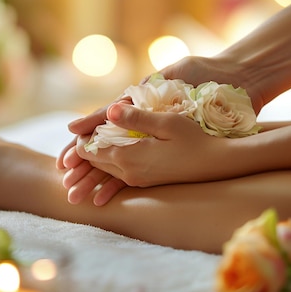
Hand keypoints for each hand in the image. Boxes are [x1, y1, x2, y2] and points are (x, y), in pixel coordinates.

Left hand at [66, 102, 235, 205]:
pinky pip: (118, 175)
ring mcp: (137, 179)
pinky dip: (108, 169)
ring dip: (93, 161)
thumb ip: (136, 117)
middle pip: (94, 162)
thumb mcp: (166, 123)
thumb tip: (110, 110)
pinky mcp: (146, 181)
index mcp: (129, 157)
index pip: (90, 150)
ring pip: (105, 170)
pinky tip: (106, 164)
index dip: (81, 138)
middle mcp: (129, 172)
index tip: (77, 126)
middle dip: (81, 153)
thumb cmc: (195, 139)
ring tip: (82, 153)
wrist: (217, 163)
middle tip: (74, 140)